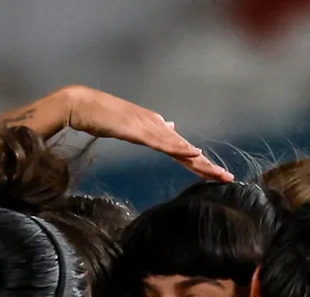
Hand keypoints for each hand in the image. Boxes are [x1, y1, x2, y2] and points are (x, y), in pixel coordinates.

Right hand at [55, 87, 231, 181]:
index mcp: (154, 129)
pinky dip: (180, 148)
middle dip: (207, 165)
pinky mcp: (140, 130)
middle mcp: (157, 126)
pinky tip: (194, 154)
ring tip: (217, 172)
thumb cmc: (100, 117)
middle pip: (186, 150)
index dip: (198, 164)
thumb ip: (150, 131)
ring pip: (180, 148)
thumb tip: (170, 127)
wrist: (82, 105)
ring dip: (200, 161)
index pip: (181, 150)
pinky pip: (163, 143)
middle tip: (227, 177)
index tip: (214, 175)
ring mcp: (149, 127)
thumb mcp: (128, 127)